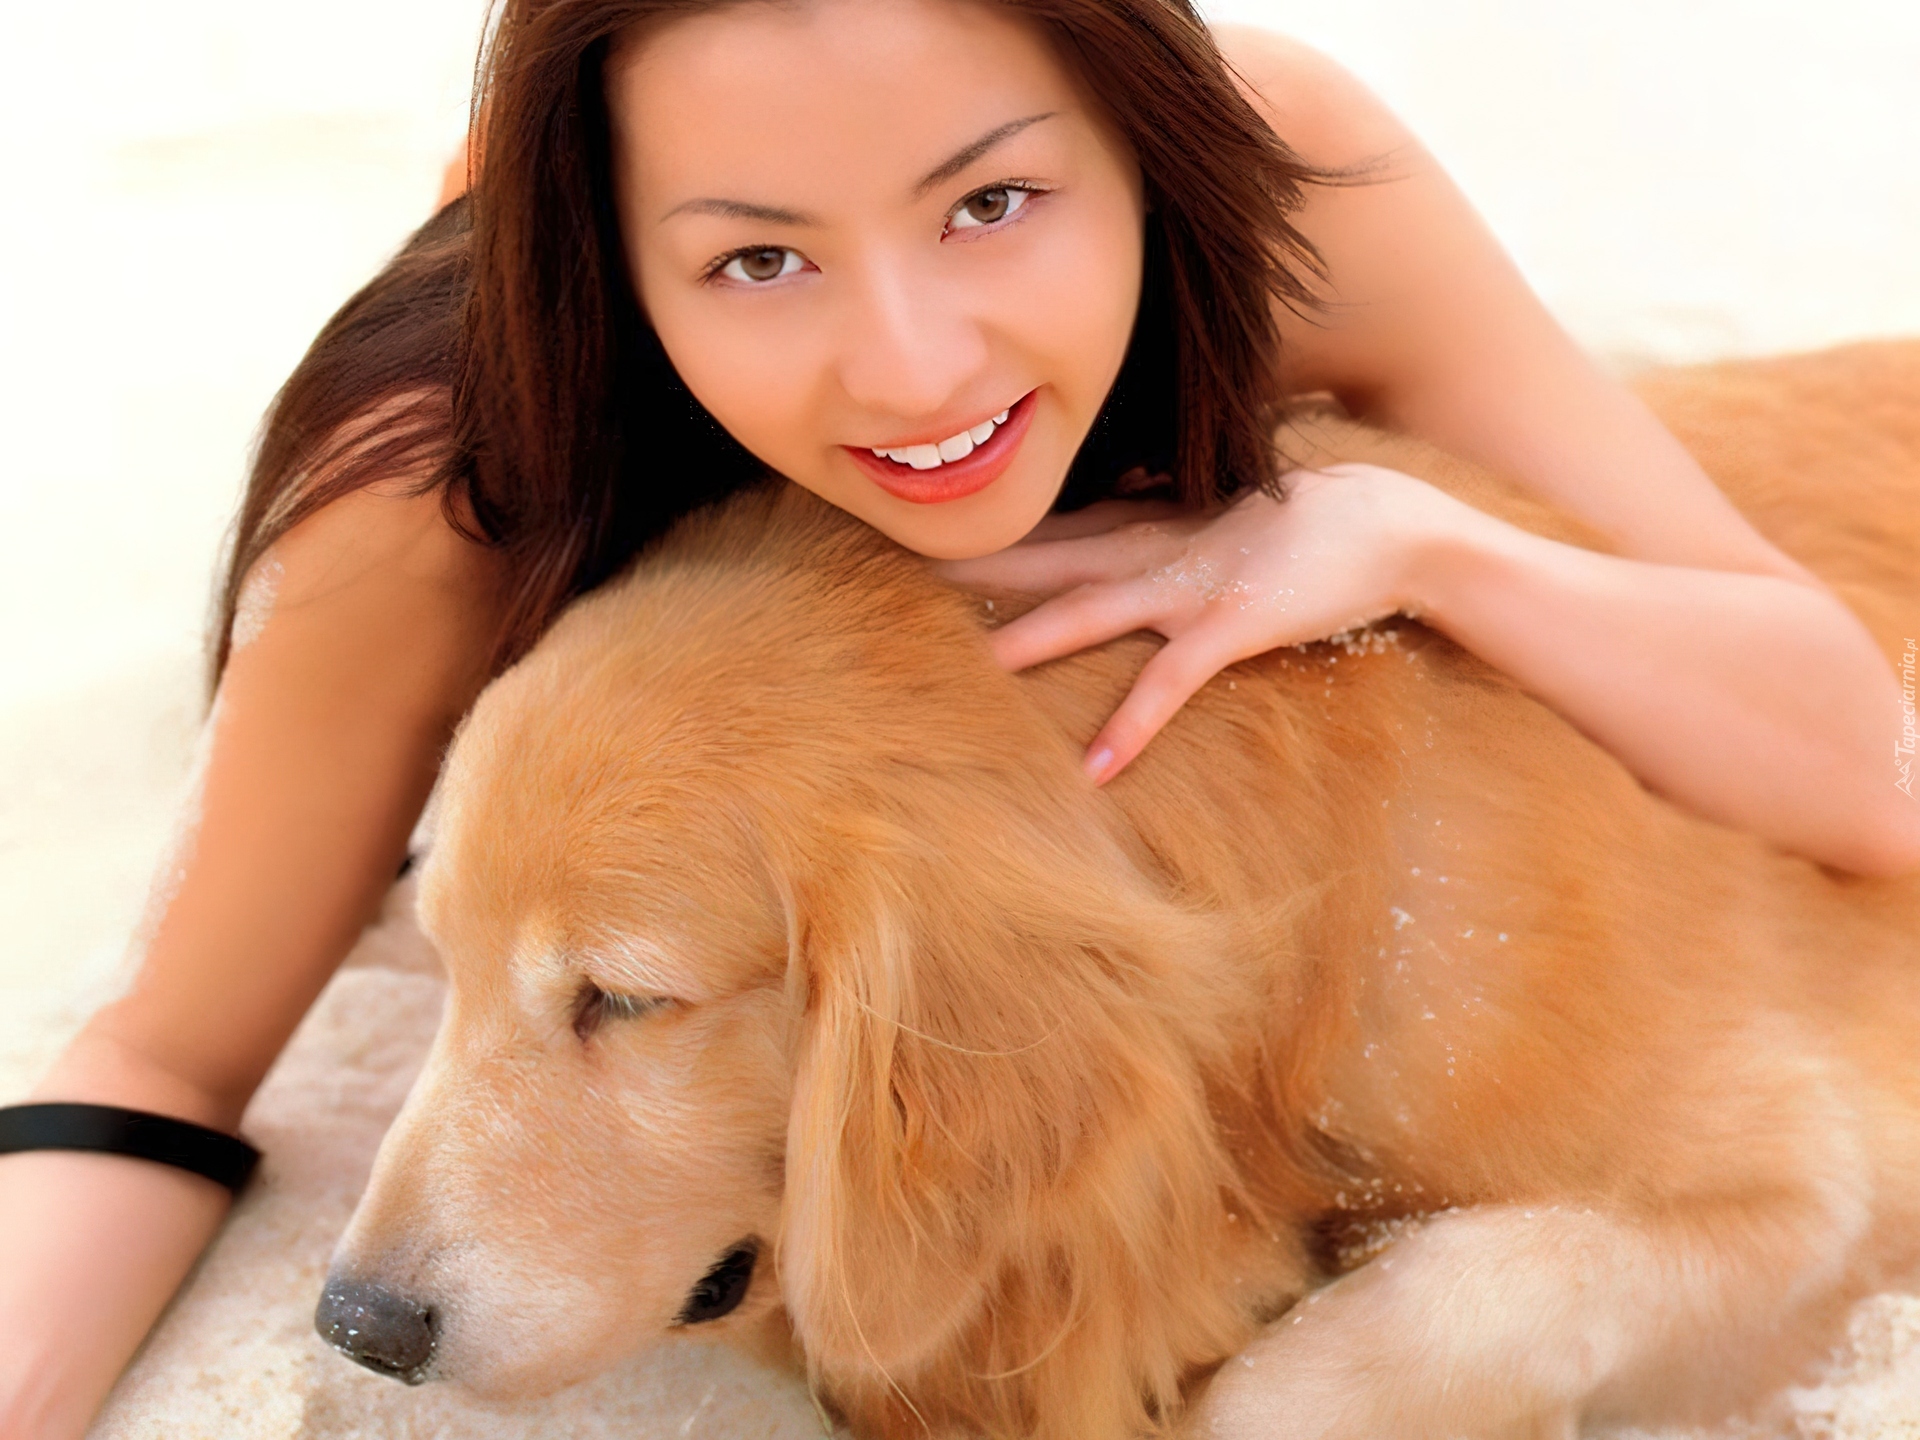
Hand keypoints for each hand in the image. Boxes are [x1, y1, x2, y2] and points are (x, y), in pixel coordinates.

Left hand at [934, 464, 1462, 782]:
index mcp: (1146, 526)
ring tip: (967, 672)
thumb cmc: (1303, 524)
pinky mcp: (1230, 626)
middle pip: (1042, 560)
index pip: (1047, 532)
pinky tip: (1096, 767)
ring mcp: (1188, 587)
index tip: (915, 543)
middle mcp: (1151, 549)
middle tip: (897, 575)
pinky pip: (1170, 683)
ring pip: (1087, 612)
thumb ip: (1159, 529)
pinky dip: (1133, 722)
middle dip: (973, 569)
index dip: (983, 539)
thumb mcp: (1217, 520)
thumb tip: (1113, 527)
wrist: (1389, 524)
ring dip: (1027, 640)